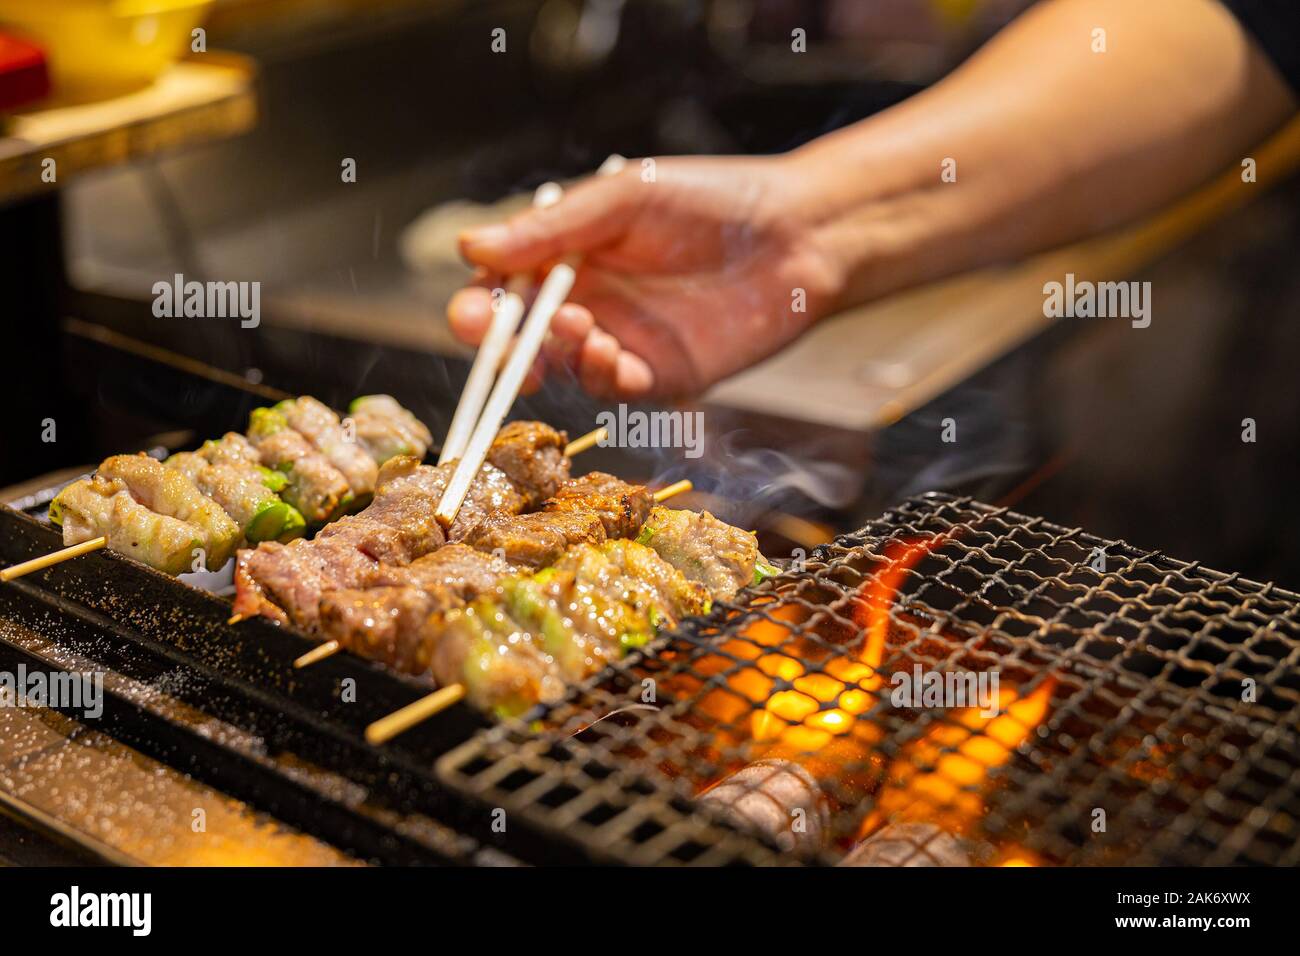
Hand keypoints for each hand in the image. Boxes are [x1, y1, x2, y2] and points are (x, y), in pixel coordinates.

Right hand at [448, 155, 844, 398]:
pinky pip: (615, 391)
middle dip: (502, 349)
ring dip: (558, 354)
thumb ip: (552, 228)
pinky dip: (603, 378)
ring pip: (564, 368)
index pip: (502, 291)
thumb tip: (471, 248)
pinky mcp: (662, 376)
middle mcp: (588, 303)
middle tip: (504, 344)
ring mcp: (623, 342)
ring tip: (581, 323)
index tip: (472, 316)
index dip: (477, 309)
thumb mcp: (625, 198)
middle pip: (520, 340)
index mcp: (568, 257)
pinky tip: (613, 354)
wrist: (797, 236)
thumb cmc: (712, 201)